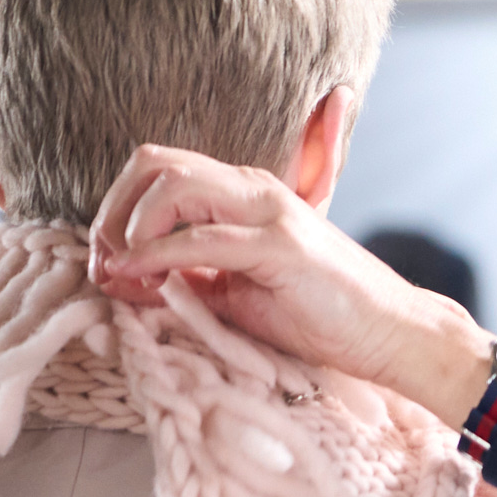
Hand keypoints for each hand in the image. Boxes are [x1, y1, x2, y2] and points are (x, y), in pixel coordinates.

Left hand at [88, 143, 493, 426]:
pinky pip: (201, 239)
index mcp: (246, 193)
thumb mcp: (240, 293)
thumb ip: (190, 278)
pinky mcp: (282, 247)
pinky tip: (141, 280)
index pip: (160, 169)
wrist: (392, 332)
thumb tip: (129, 280)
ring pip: (172, 187)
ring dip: (130, 230)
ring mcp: (271, 213)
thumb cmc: (323, 316)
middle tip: (104, 263)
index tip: (108, 263)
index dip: (117, 209)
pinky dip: (156, 257)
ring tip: (124, 274)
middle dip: (112, 212)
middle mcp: (256, 190)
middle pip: (155, 163)